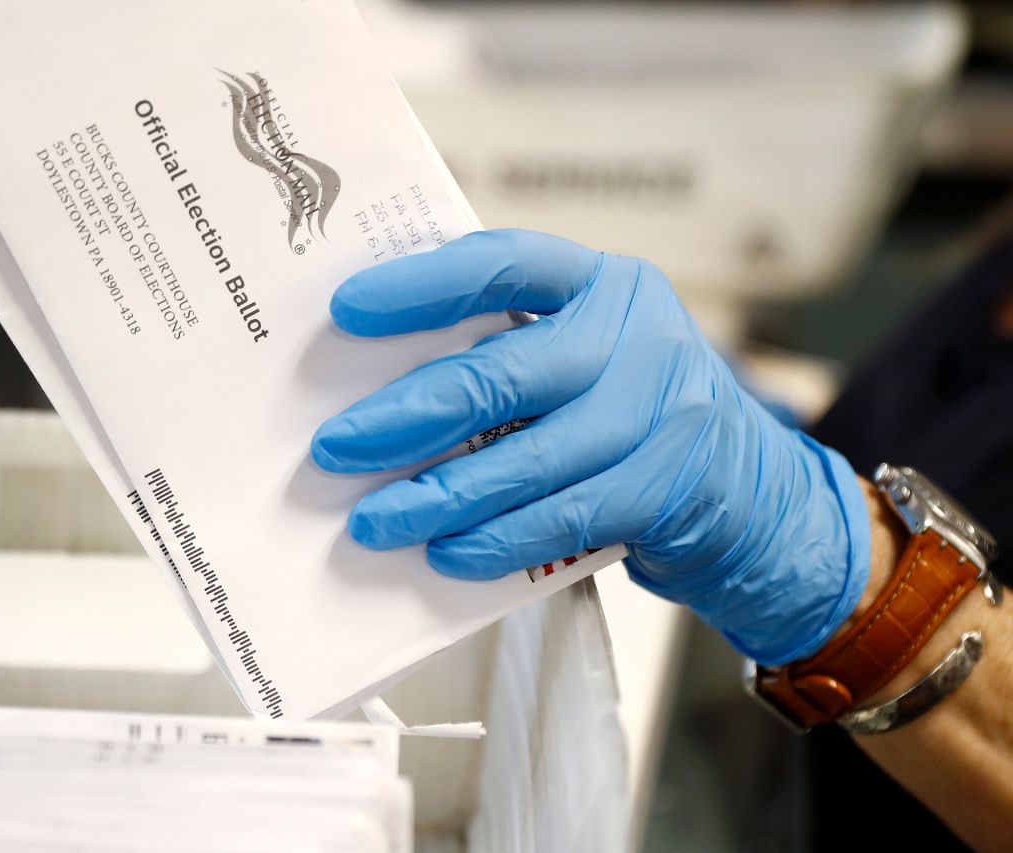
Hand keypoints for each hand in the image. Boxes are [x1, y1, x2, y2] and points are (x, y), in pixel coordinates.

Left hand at [311, 229, 870, 664]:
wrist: (749, 487)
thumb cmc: (627, 409)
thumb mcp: (585, 353)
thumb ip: (510, 350)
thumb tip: (376, 386)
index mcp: (600, 283)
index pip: (506, 262)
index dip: (424, 284)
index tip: (346, 308)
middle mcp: (637, 334)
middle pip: (503, 372)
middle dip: (407, 416)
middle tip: (335, 448)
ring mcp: (660, 412)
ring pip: (528, 459)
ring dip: (439, 496)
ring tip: (372, 521)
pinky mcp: (667, 487)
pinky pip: (564, 518)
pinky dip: (497, 540)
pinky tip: (445, 554)